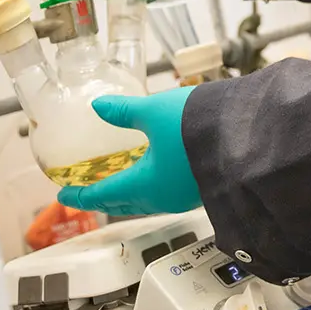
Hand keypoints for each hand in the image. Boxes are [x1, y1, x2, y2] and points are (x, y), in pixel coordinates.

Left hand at [58, 88, 200, 216]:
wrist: (246, 132)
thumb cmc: (196, 124)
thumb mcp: (154, 111)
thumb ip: (124, 112)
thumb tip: (98, 106)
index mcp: (144, 185)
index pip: (103, 194)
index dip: (81, 196)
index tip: (64, 196)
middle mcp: (162, 198)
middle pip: (124, 203)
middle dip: (104, 198)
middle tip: (88, 193)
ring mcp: (184, 196)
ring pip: (147, 201)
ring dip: (129, 193)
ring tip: (120, 181)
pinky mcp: (201, 187)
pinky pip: (166, 193)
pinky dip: (151, 186)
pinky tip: (154, 171)